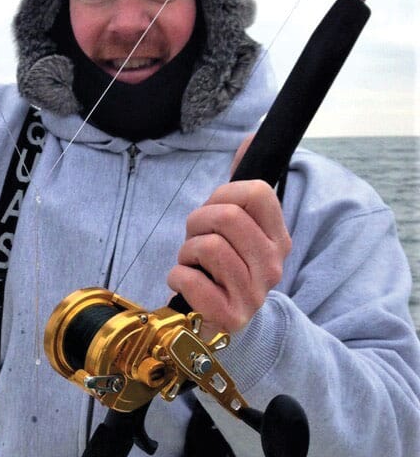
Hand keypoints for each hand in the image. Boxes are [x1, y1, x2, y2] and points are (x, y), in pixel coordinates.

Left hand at [166, 175, 291, 337]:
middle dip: (197, 222)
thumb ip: (242, 185)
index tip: (215, 211)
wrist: (219, 320)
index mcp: (278, 238)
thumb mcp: (235, 226)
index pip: (256, 192)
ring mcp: (253, 293)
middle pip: (227, 216)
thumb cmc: (222, 268)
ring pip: (208, 246)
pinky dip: (177, 276)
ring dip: (187, 252)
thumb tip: (251, 137)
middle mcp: (273, 265)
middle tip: (196, 238)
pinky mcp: (229, 316)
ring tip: (193, 264)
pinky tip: (186, 283)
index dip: (223, 194)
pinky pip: (190, 279)